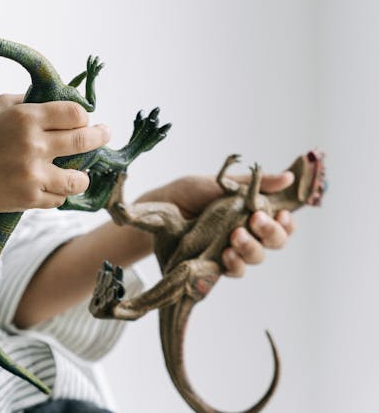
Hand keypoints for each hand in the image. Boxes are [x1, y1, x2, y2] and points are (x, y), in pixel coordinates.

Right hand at [0, 94, 110, 214]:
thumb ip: (25, 103)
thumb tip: (53, 100)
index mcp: (25, 117)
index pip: (75, 113)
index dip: (83, 116)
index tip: (83, 120)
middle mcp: (33, 144)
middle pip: (85, 140)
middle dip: (100, 136)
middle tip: (104, 134)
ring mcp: (33, 174)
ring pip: (79, 178)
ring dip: (81, 175)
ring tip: (80, 173)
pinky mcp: (29, 199)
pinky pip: (59, 198)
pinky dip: (57, 193)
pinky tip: (50, 186)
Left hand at [142, 171, 295, 277]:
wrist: (160, 206)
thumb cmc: (190, 193)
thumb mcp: (221, 183)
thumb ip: (254, 184)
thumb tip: (289, 178)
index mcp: (252, 213)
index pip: (281, 223)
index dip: (287, 222)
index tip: (281, 214)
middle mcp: (247, 233)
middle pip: (275, 242)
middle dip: (270, 232)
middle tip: (256, 220)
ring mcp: (232, 249)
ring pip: (256, 257)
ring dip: (251, 247)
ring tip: (235, 235)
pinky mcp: (216, 263)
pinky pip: (235, 270)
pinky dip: (235, 263)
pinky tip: (226, 253)